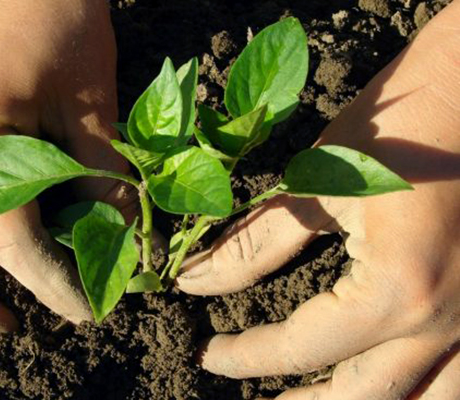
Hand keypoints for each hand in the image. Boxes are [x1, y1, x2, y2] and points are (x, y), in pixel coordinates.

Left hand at [177, 1, 459, 397]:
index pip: (302, 347)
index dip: (245, 356)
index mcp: (398, 290)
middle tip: (251, 398)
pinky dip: (411, 391)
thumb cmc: (397, 124)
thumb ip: (253, 244)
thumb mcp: (316, 185)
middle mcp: (447, 321)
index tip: (209, 355)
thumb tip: (196, 281)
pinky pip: (452, 376)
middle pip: (363, 398)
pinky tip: (375, 377)